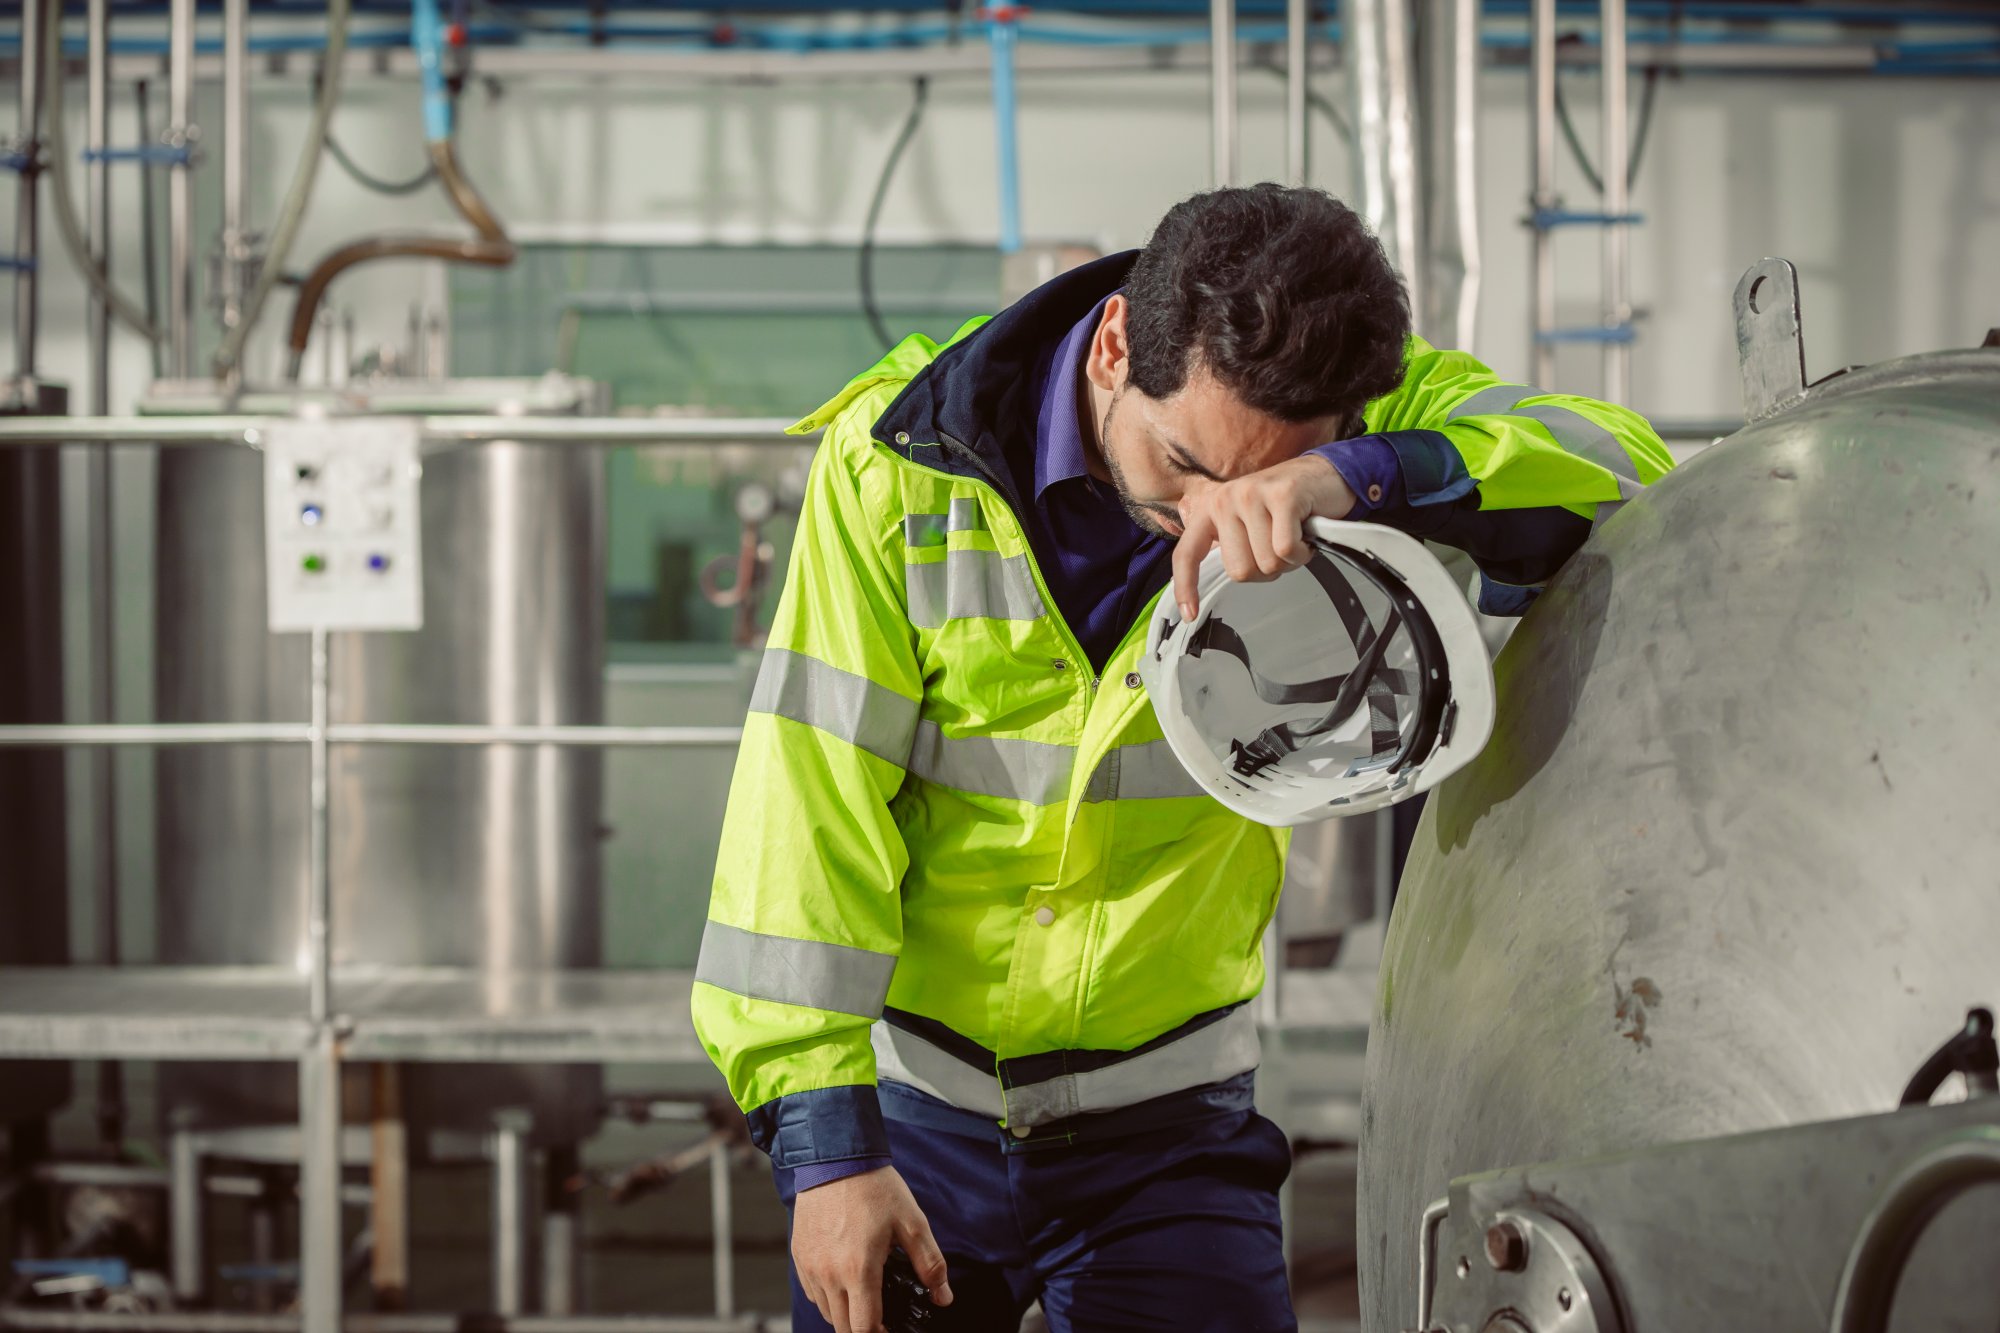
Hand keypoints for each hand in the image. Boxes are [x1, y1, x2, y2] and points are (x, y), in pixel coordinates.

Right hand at [792, 1165, 951, 1332]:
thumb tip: (943, 1296)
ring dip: (846, 1314)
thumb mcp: (912, 1223)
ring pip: (827, 1312)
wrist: (835, 1158)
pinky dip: (829, 1298)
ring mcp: (811, 1266)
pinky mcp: (800, 1256)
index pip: (864, 1328)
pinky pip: (813, 1293)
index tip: (891, 1328)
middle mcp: (829, 1274)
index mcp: (858, 1269)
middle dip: (865, 1328)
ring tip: (866, 1298)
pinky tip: (845, 1282)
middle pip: (844, 1327)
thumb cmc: (874, 1188)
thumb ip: (930, 1264)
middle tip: (883, 1316)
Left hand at [1171, 453, 1357, 619]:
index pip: (1187, 553)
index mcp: (1212, 509)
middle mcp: (1225, 499)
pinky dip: (1302, 553)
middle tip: (1280, 548)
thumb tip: (1227, 577)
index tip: (1190, 614)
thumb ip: (1232, 546)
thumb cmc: (1288, 507)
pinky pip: (1286, 550)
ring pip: (1266, 562)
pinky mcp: (1282, 496)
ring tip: (1294, 537)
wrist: (1326, 475)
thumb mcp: (1248, 524)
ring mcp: (1252, 495)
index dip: (1186, 587)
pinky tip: (1306, 537)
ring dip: (1288, 561)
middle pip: (1240, 571)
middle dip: (1266, 570)